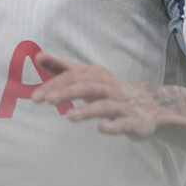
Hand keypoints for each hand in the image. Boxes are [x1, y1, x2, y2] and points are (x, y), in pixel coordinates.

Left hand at [32, 51, 176, 138]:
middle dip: (66, 92)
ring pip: (103, 105)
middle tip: (47, 100)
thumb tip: (39, 57)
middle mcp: (108, 87)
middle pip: (86, 86)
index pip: (72, 75)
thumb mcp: (87, 77)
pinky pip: (122, 123)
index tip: (36, 94)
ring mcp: (121, 104)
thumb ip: (63, 68)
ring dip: (87, 110)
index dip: (53, 84)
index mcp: (95, 75)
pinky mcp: (132, 120)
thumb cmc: (110, 91)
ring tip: (70, 116)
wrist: (149, 105)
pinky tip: (100, 128)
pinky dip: (112, 126)